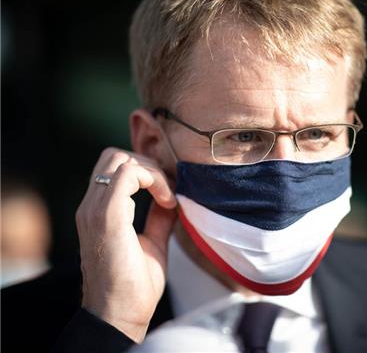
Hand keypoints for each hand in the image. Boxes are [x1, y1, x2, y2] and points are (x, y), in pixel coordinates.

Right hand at [76, 147, 176, 341]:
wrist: (121, 315)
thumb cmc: (134, 285)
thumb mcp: (153, 242)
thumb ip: (158, 217)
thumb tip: (172, 199)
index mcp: (98, 211)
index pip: (115, 167)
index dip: (147, 170)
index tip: (169, 194)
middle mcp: (91, 206)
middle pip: (115, 156)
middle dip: (148, 164)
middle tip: (168, 189)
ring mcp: (95, 210)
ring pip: (120, 159)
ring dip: (151, 170)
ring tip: (167, 196)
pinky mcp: (106, 217)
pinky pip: (127, 175)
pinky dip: (152, 179)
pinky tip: (166, 201)